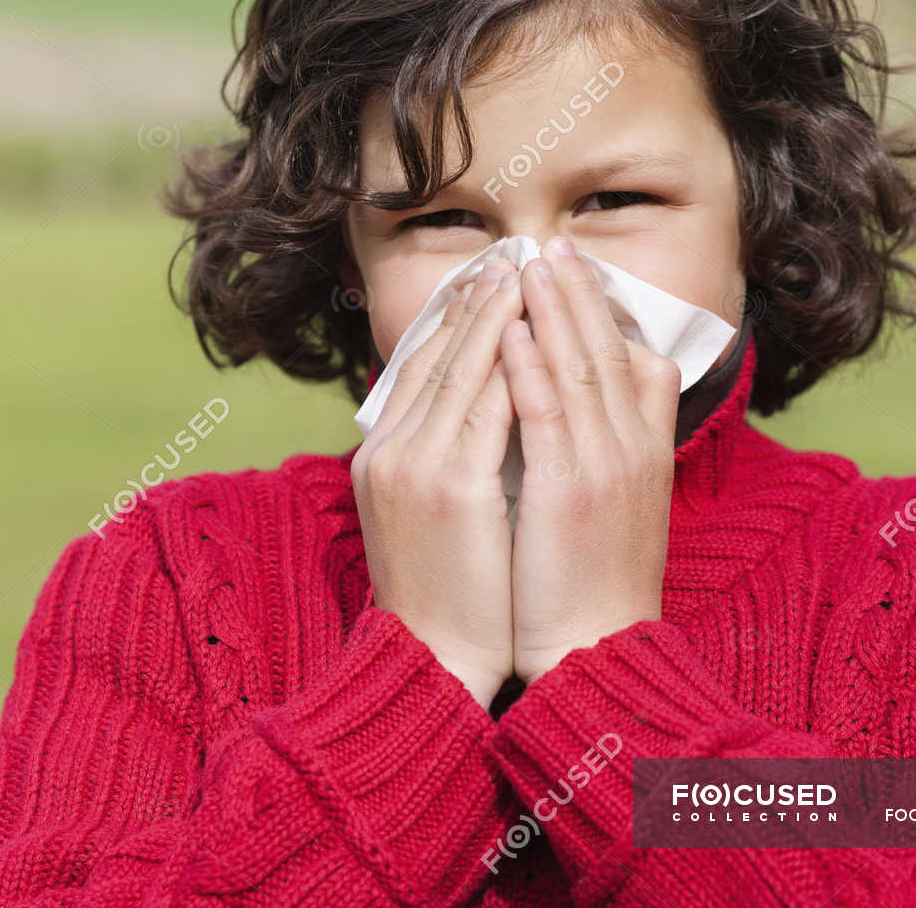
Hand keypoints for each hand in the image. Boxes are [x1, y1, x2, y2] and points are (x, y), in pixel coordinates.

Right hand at [351, 258, 524, 709]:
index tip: (485, 278)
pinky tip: (534, 331)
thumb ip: (440, 456)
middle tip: (511, 254)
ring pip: (460, 368)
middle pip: (435, 353)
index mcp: (381, 455)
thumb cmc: (444, 596)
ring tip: (527, 272)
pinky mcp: (451, 486)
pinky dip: (509, 363)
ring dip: (496, 314)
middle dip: (477, 300)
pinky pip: (486, 406)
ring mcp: (416, 465)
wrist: (433, 660)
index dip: (453, 317)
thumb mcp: (423, 514)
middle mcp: (390, 451)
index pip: (417, 365)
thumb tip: (473, 409)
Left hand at [500, 237, 681, 684]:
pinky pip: (546, 415)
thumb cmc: (594, 584)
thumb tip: (596, 399)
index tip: (577, 269)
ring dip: (552, 310)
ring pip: (578, 369)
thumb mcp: (620, 505)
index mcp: (647, 453)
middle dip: (577, 293)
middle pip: (606, 350)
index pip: (635, 360)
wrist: (597, 653)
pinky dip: (530, 367)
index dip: (605, 309)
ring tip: (528, 263)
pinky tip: (509, 331)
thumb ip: (613, 446)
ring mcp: (601, 469)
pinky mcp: (566, 493)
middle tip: (551, 243)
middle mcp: (632, 451)